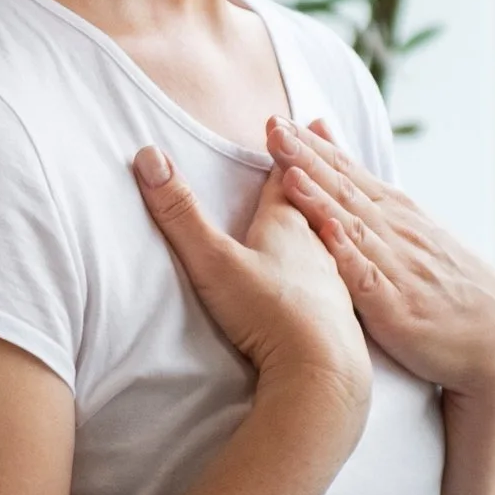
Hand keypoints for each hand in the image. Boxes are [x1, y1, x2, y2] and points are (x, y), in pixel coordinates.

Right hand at [132, 145, 372, 439]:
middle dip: (316, 161)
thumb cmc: (269, 312)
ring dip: (333, 204)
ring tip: (337, 186)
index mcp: (287, 224)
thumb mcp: (213, 259)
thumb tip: (147, 155)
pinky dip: (345, 253)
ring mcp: (335, 280)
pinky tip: (342, 266)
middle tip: (325, 127)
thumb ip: (180, 213)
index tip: (283, 121)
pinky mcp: (343, 316)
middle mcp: (318, 243)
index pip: (285, 174)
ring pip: (336, 230)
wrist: (323, 373)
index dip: (282, 146)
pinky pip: (346, 271)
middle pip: (318, 192)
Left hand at [266, 118, 494, 408]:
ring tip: (289, 171)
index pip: (348, 172)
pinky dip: (349, 253)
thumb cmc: (448, 285)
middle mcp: (396, 233)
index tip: (277, 119)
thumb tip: (336, 156)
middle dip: (306, 157)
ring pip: (352, 226)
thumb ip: (369, 195)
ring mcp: (398, 268)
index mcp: (397, 214)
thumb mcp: (411, 231)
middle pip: (344, 189)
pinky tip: (328, 232)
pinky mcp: (398, 309)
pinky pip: (369, 278)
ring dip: (319, 198)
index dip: (311, 146)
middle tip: (271, 126)